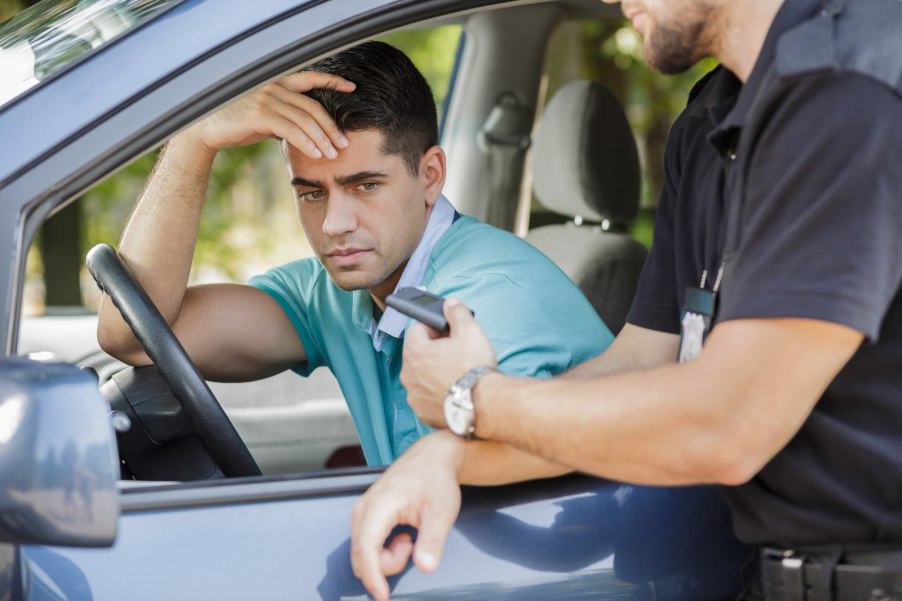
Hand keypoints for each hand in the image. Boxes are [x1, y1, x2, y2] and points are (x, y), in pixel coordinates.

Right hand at [179, 71, 354, 158]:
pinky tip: (315, 154)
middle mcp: (274, 87)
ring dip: (322, 139)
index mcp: (277, 83)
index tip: (352, 87)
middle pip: (313, 107)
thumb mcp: (265, 117)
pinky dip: (307, 143)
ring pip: (305, 120)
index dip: (332, 82)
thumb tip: (305, 132)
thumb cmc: (237, 124)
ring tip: (332, 154)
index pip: (310, 79)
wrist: (207, 130)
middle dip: (331, 127)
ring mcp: (267, 99)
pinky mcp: (261, 114)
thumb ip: (285, 118)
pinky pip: (291, 130)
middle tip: (343, 143)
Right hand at [351, 432, 464, 600]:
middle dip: (387, 564)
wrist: (432, 458)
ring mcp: (362, 511)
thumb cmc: (435, 479)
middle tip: (413, 546)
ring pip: (363, 552)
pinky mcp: (366, 515)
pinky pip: (367, 544)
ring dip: (387, 556)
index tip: (383, 596)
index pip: (366, 548)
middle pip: (362, 555)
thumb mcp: (442, 511)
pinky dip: (385, 549)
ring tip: (410, 537)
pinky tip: (403, 535)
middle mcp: (364, 508)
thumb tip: (425, 567)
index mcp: (379, 505)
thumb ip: (432, 540)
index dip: (373, 575)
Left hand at [401, 299, 497, 427]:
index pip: (418, 329)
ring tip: (458, 373)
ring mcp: (414, 396)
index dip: (436, 327)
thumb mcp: (469, 330)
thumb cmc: (474, 367)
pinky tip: (455, 391)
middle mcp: (408, 375)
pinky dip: (437, 392)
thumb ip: (456, 313)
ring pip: (422, 377)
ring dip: (435, 372)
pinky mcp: (423, 413)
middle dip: (435, 350)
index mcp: (414, 352)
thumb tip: (450, 303)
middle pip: (419, 354)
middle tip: (457, 351)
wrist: (484, 405)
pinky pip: (427, 397)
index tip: (450, 332)